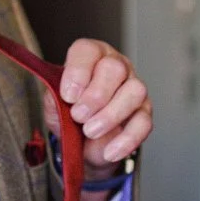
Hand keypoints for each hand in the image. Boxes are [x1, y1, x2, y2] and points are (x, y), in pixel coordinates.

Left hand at [47, 38, 152, 176]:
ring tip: (91, 131)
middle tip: (78, 116)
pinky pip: (143, 123)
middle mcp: (116, 67)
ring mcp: (133, 89)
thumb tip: (62, 94)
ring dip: (110, 115)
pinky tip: (109, 150)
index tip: (68, 95)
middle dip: (95, 96)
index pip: (88, 50)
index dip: (78, 71)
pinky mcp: (144, 113)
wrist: (82, 143)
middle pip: (115, 68)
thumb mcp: (54, 103)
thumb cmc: (69, 114)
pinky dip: (126, 140)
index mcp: (91, 57)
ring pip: (134, 92)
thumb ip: (55, 95)